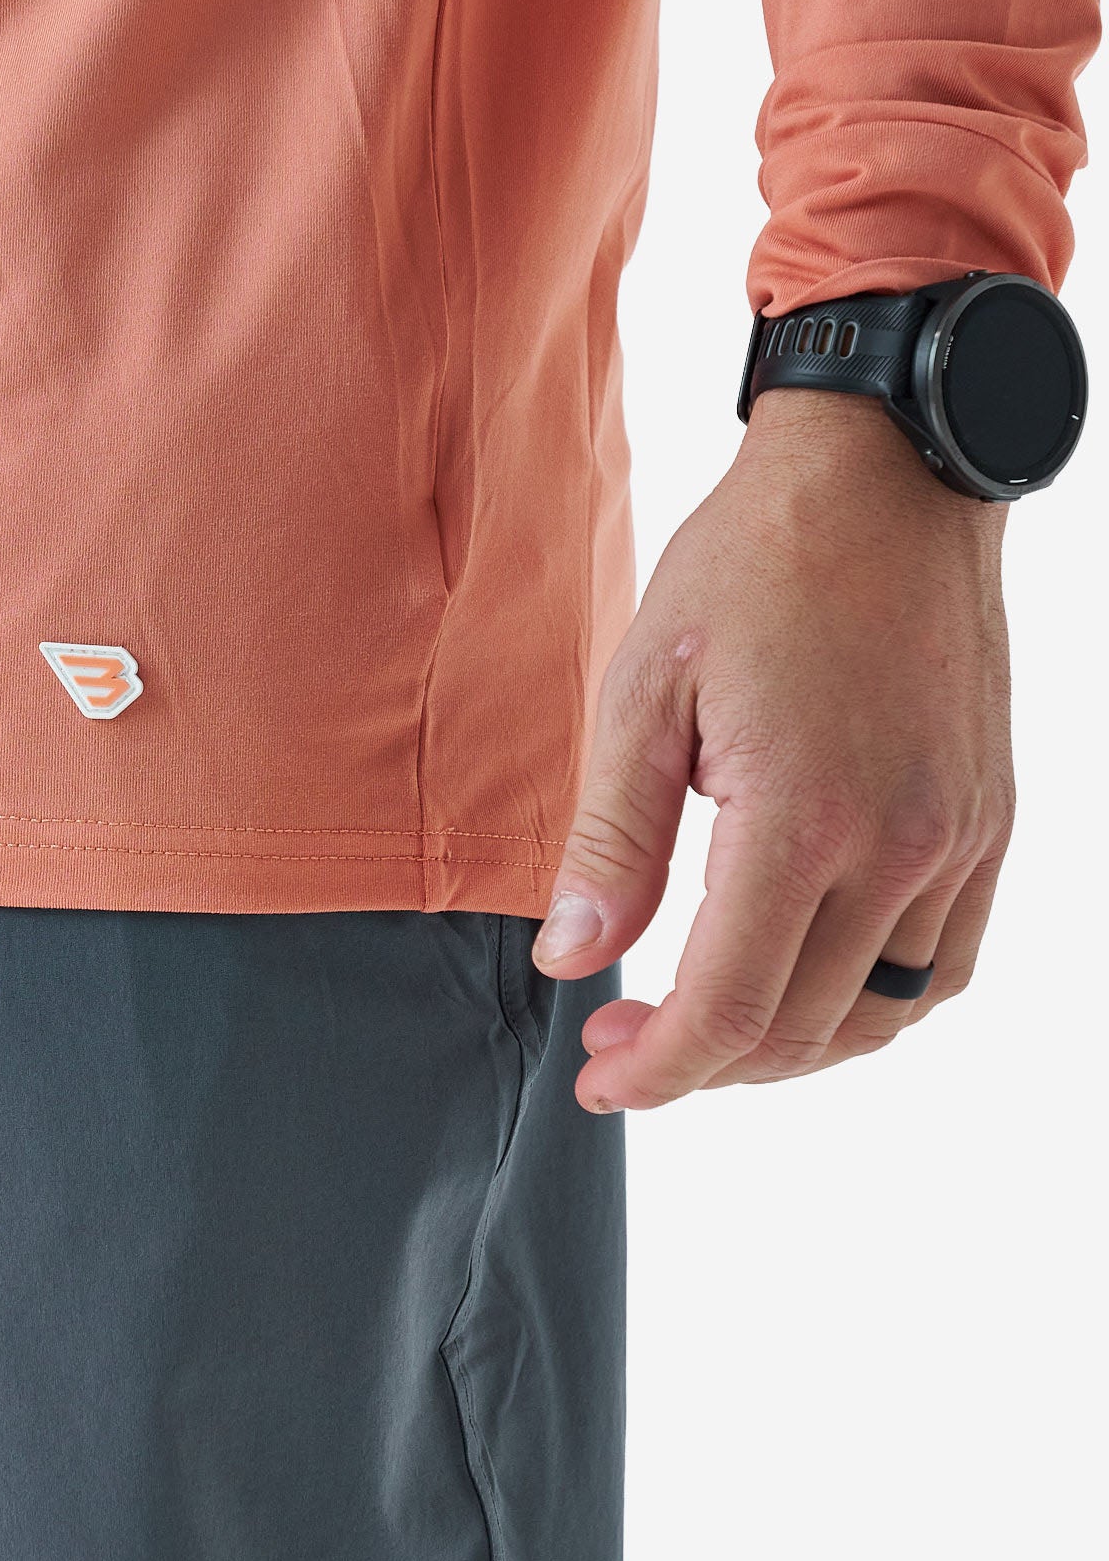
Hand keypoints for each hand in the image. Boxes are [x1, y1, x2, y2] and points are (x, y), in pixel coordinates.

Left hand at [533, 387, 1015, 1112]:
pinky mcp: (987, 821)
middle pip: (799, 1026)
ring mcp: (959, 838)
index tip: (600, 1080)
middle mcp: (902, 844)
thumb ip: (613, 842)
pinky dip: (872, 1005)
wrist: (883, 479)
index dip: (657, 1071)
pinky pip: (945, 964)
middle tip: (621, 1042)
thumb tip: (573, 963)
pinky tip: (806, 987)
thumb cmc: (749, 569)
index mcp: (804, 816)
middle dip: (700, 1062)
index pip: (730, 1007)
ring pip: (879, 1014)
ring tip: (703, 1025)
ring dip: (785, 1046)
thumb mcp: (642, 692)